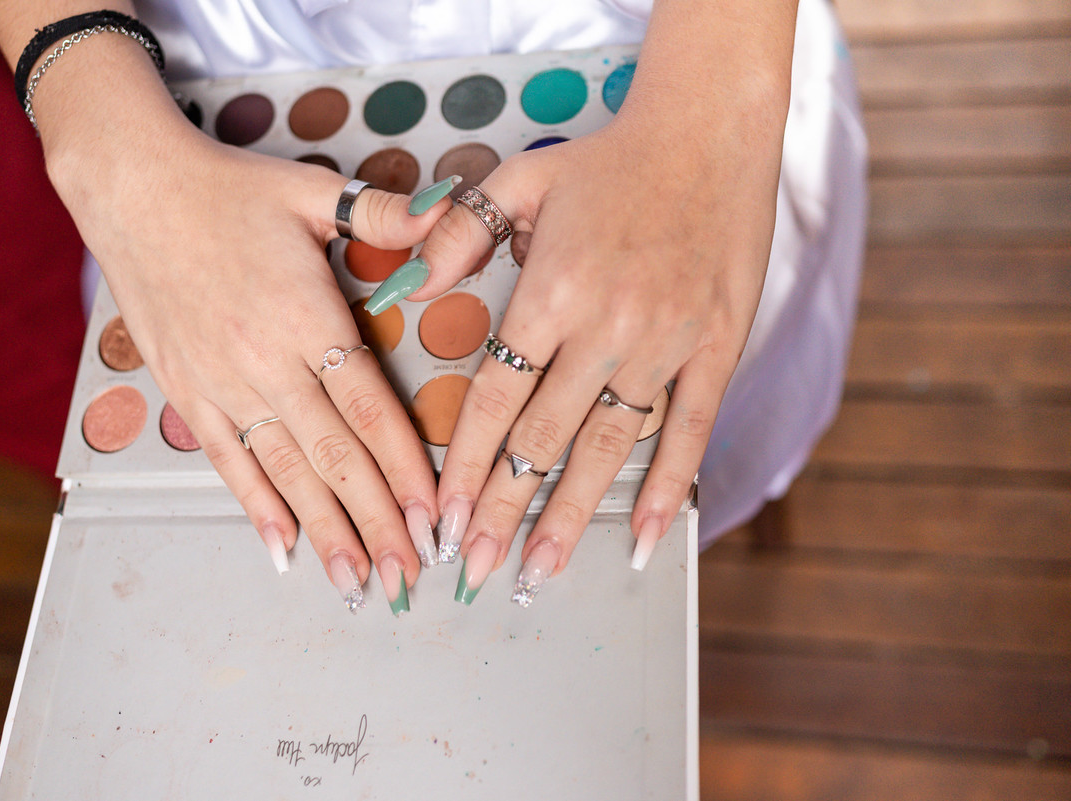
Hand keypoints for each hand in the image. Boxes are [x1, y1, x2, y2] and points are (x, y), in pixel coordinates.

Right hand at [43, 64, 452, 613]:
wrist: (133, 191)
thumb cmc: (228, 191)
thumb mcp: (313, 190)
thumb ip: (386, 214)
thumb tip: (448, 217)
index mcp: (307, 315)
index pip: (370, 408)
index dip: (406, 468)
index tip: (434, 516)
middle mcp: (266, 361)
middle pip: (335, 455)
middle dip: (377, 522)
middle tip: (408, 576)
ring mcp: (223, 384)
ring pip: (285, 471)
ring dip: (324, 531)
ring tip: (356, 582)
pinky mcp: (188, 393)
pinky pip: (228, 462)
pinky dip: (256, 508)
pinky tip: (282, 550)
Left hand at [374, 32, 792, 603]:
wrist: (709, 134)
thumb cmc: (608, 161)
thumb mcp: (520, 180)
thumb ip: (458, 235)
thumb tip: (408, 286)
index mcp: (553, 290)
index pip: (497, 397)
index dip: (465, 464)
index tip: (443, 515)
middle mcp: (607, 326)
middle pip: (544, 437)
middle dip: (504, 508)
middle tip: (477, 566)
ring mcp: (667, 342)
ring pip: (609, 446)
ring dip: (573, 514)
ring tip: (543, 568)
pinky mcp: (716, 348)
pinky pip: (690, 431)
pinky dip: (671, 488)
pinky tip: (649, 540)